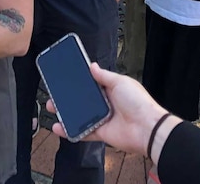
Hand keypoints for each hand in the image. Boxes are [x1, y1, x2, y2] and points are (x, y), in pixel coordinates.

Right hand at [48, 63, 167, 155]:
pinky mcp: (100, 133)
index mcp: (110, 90)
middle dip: (66, 98)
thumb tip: (92, 65)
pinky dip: (70, 132)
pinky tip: (59, 127)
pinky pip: (83, 132)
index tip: (64, 78)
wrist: (147, 128)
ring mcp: (101, 119)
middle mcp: (104, 104)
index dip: (77, 82)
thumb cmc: (138, 102)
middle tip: (53, 94)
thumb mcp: (121, 82)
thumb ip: (104, 75)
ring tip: (52, 108)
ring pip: (79, 115)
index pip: (90, 84)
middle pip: (81, 100)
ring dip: (64, 113)